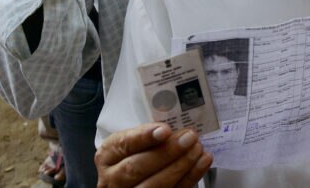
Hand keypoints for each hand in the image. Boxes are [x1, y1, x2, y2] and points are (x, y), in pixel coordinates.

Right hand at [96, 123, 211, 187]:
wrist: (135, 178)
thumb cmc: (136, 153)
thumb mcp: (133, 142)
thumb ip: (147, 136)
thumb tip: (173, 127)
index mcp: (107, 156)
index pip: (123, 145)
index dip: (143, 137)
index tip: (165, 130)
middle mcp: (112, 179)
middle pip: (136, 168)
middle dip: (166, 152)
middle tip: (189, 138)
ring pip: (153, 185)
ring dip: (180, 166)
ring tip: (198, 149)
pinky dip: (190, 177)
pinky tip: (202, 162)